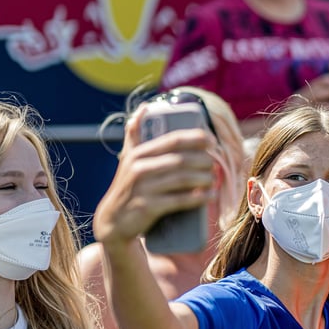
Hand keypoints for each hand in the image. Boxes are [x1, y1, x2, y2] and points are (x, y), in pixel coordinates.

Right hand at [92, 111, 215, 248]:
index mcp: (138, 153)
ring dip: (203, 178)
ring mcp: (143, 188)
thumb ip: (135, 134)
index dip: (196, 138)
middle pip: (180, 160)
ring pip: (182, 179)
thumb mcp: (128, 158)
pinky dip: (198, 198)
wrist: (113, 221)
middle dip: (203, 160)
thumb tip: (144, 107)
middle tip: (214, 164)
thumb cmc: (128, 187)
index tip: (212, 141)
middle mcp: (139, 168)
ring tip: (214, 179)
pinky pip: (179, 200)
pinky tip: (210, 196)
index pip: (173, 140)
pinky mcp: (148, 207)